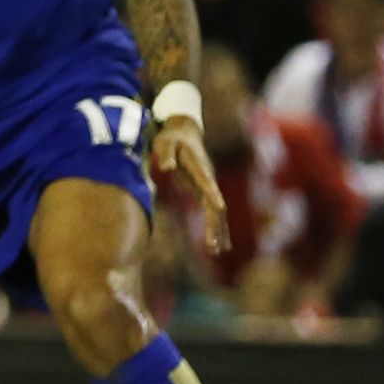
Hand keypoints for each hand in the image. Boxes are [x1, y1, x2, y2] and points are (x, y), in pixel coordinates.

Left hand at [148, 111, 227, 255]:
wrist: (185, 132)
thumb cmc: (172, 138)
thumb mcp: (164, 142)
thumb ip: (165, 153)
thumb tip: (167, 167)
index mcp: (200, 168)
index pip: (208, 185)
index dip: (213, 196)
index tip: (218, 208)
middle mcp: (208, 179)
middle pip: (216, 206)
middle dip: (215, 226)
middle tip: (213, 247)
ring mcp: (208, 186)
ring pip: (218, 212)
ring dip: (219, 230)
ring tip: (218, 251)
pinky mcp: (204, 190)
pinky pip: (213, 212)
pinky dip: (217, 226)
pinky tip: (218, 243)